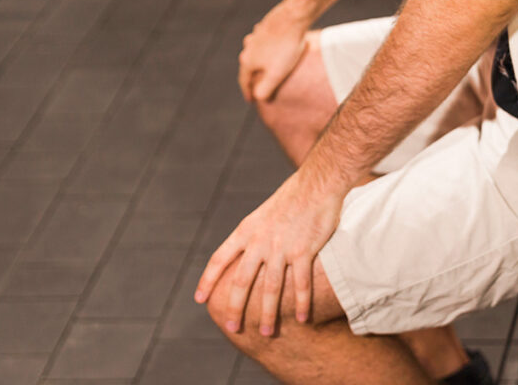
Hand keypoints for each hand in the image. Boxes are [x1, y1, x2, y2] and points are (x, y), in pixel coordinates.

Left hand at [194, 173, 343, 335]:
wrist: (317, 183)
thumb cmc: (294, 195)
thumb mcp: (265, 212)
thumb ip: (256, 233)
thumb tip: (250, 251)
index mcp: (246, 230)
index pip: (219, 259)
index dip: (207, 281)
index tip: (199, 299)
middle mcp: (259, 242)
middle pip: (241, 281)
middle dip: (236, 307)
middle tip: (233, 327)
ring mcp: (282, 248)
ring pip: (270, 289)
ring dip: (267, 313)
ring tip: (266, 332)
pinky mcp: (304, 251)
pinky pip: (301, 284)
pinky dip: (300, 303)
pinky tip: (300, 318)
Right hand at [238, 2, 310, 101]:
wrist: (293, 17)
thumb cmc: (286, 47)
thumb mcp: (276, 74)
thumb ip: (265, 88)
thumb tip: (258, 98)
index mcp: (248, 60)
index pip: (244, 80)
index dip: (248, 92)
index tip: (251, 100)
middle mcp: (248, 48)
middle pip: (249, 66)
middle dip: (253, 77)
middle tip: (258, 86)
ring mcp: (255, 36)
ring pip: (255, 53)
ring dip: (259, 62)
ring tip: (265, 69)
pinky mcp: (265, 27)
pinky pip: (264, 42)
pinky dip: (266, 49)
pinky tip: (273, 49)